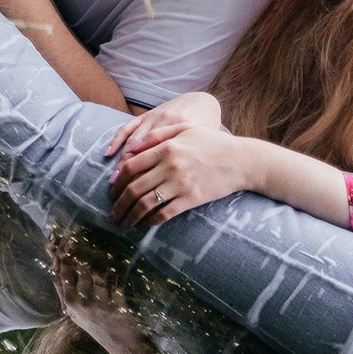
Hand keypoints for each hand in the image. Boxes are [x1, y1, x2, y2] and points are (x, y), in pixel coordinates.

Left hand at [110, 91, 248, 222]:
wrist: (241, 160)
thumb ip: (157, 135)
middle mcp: (170, 165)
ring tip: (124, 222)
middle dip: (119, 203)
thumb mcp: (184, 129)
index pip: (131, 166)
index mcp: (166, 147)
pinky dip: (151, 221)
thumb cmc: (212, 143)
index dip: (116, 182)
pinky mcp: (191, 199)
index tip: (111, 191)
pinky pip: (165, 213)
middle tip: (112, 213)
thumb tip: (130, 147)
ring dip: (130, 215)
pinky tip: (145, 224)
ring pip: (146, 203)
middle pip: (134, 187)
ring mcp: (180, 183)